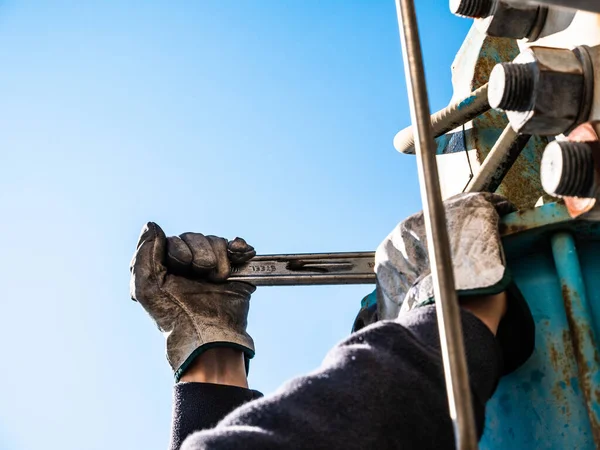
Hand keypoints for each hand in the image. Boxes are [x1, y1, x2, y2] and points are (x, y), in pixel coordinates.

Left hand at [130, 222, 256, 380]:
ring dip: (219, 259)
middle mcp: (189, 264)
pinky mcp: (234, 270)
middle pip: (197, 237)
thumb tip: (151, 225)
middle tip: (201, 275)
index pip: (174, 239)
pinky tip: (240, 255)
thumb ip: (143, 255)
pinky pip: (237, 246)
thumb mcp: (146, 287)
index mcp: (167, 266)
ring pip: (216, 241)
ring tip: (217, 279)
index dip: (180, 250)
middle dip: (200, 255)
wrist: (210, 335)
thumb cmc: (174, 316)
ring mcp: (212, 266)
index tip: (182, 267)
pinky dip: (239, 248)